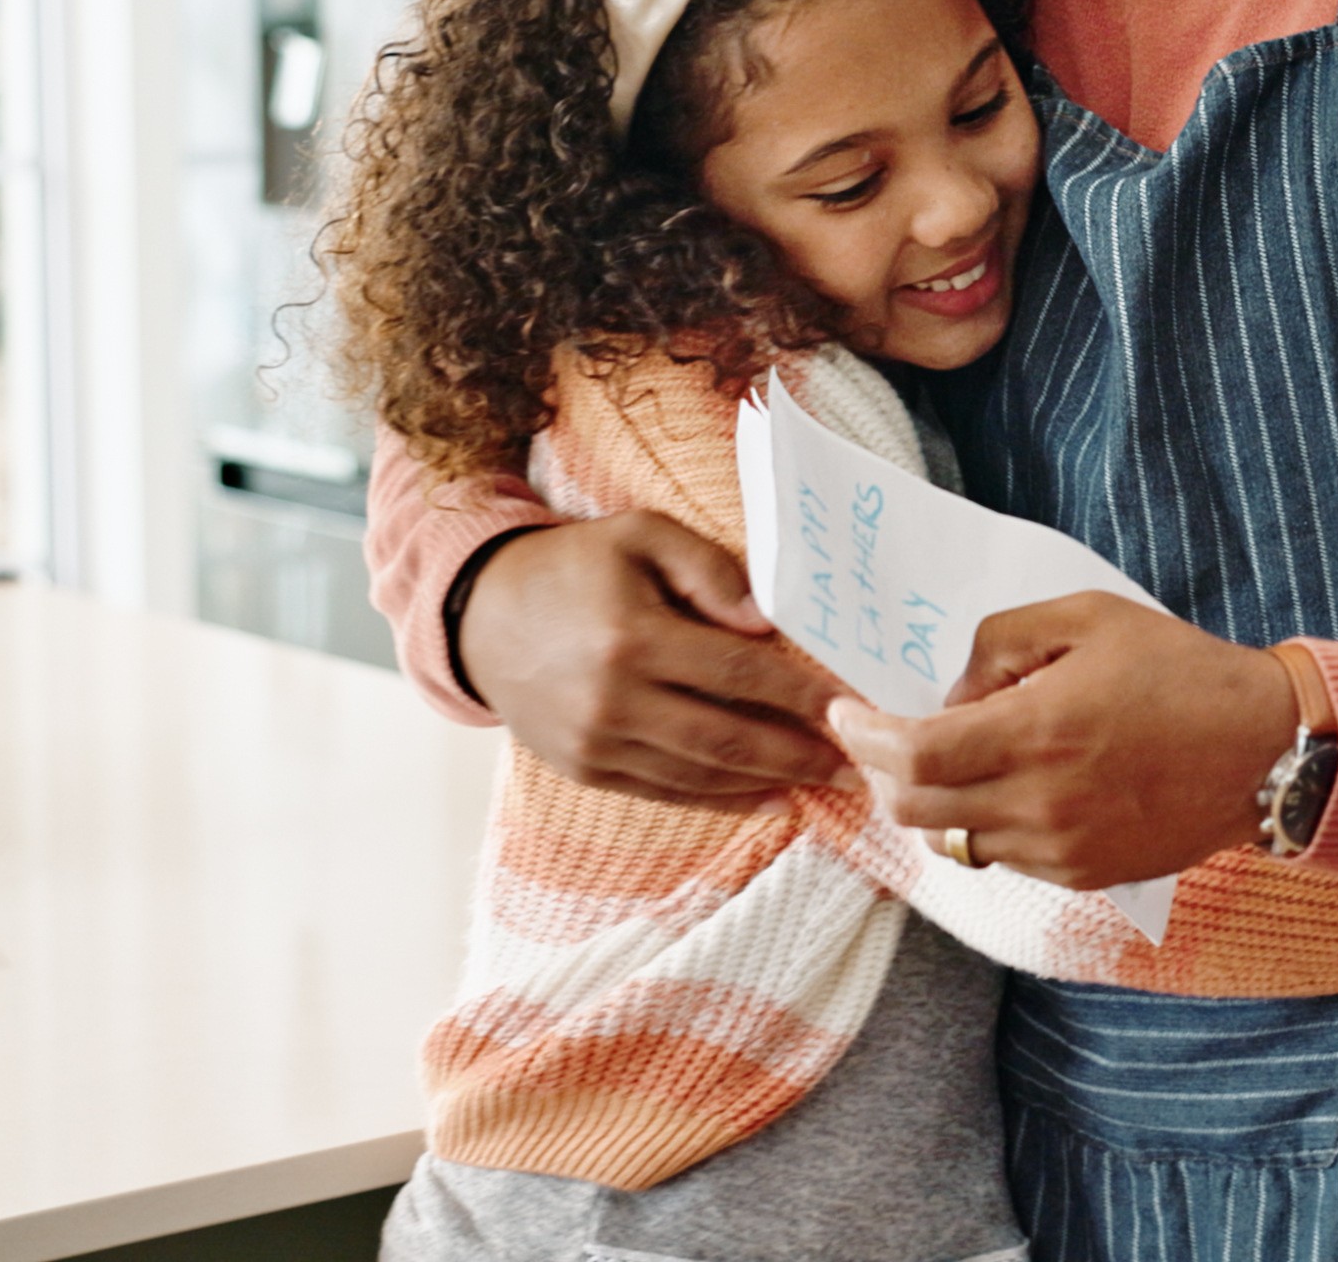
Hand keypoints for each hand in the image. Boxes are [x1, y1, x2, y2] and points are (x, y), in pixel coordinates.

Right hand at [456, 513, 855, 811]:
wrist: (480, 615)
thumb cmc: (575, 567)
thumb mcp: (640, 536)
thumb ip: (709, 569)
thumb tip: (766, 622)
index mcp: (632, 637)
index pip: (738, 672)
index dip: (799, 695)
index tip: (850, 706)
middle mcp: (613, 700)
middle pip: (727, 737)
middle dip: (799, 754)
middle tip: (857, 765)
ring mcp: (596, 743)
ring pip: (700, 774)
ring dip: (769, 783)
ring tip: (824, 783)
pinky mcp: (585, 769)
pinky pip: (665, 792)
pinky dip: (721, 800)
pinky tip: (768, 798)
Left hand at [828, 592, 1298, 890]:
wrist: (1264, 750)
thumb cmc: (1180, 672)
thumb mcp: (1087, 618)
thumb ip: (1002, 642)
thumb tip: (954, 694)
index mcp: (1037, 735)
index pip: (911, 757)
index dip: (864, 737)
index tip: (846, 714)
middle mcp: (1040, 805)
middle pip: (915, 812)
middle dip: (880, 775)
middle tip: (875, 740)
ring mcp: (1061, 850)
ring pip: (954, 843)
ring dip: (930, 804)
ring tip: (942, 760)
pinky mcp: (1083, 874)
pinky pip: (1003, 857)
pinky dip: (982, 824)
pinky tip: (1002, 785)